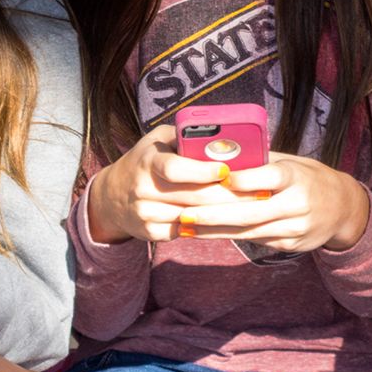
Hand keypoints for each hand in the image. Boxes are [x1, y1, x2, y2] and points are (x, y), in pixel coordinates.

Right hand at [85, 125, 246, 243]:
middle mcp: (144, 189)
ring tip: (252, 207)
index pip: (175, 168)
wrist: (113, 196)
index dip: (203, 171)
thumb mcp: (159, 140)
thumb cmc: (147, 159)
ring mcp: (146, 214)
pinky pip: (187, 231)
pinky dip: (208, 226)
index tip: (227, 171)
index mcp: (148, 162)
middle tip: (259, 193)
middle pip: (194, 197)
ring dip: (225, 213)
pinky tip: (228, 221)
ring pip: (194, 216)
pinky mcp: (151, 234)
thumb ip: (187, 136)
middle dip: (230, 196)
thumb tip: (227, 137)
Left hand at [171, 152, 371, 252]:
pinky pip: (255, 241)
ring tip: (185, 226)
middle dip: (214, 215)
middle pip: (252, 212)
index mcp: (297, 177)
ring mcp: (294, 229)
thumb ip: (261, 161)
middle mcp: (297, 204)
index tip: (217, 178)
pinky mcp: (290, 245)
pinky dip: (228, 237)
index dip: (244, 179)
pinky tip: (204, 233)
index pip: (269, 177)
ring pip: (249, 231)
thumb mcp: (292, 162)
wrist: (344, 209)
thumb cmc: (308, 177)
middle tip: (184, 213)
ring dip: (214, 230)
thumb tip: (221, 153)